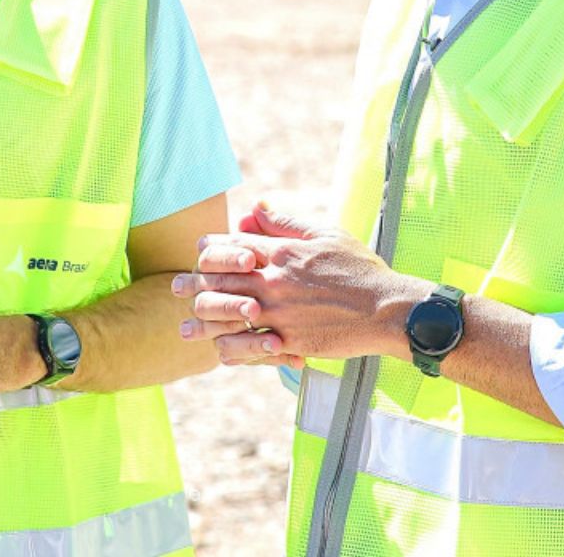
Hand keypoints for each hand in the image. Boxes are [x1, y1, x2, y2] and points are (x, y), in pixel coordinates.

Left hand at [173, 204, 428, 366]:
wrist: (386, 309)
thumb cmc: (360, 269)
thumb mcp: (326, 234)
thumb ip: (286, 223)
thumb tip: (255, 210)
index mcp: (282, 253)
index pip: (232, 247)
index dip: (211, 250)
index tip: (199, 253)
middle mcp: (274, 282)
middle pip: (221, 282)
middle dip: (194, 285)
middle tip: (176, 289)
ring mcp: (279, 314)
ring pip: (226, 317)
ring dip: (201, 322)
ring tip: (184, 330)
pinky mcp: (289, 342)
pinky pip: (248, 347)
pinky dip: (230, 349)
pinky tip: (219, 352)